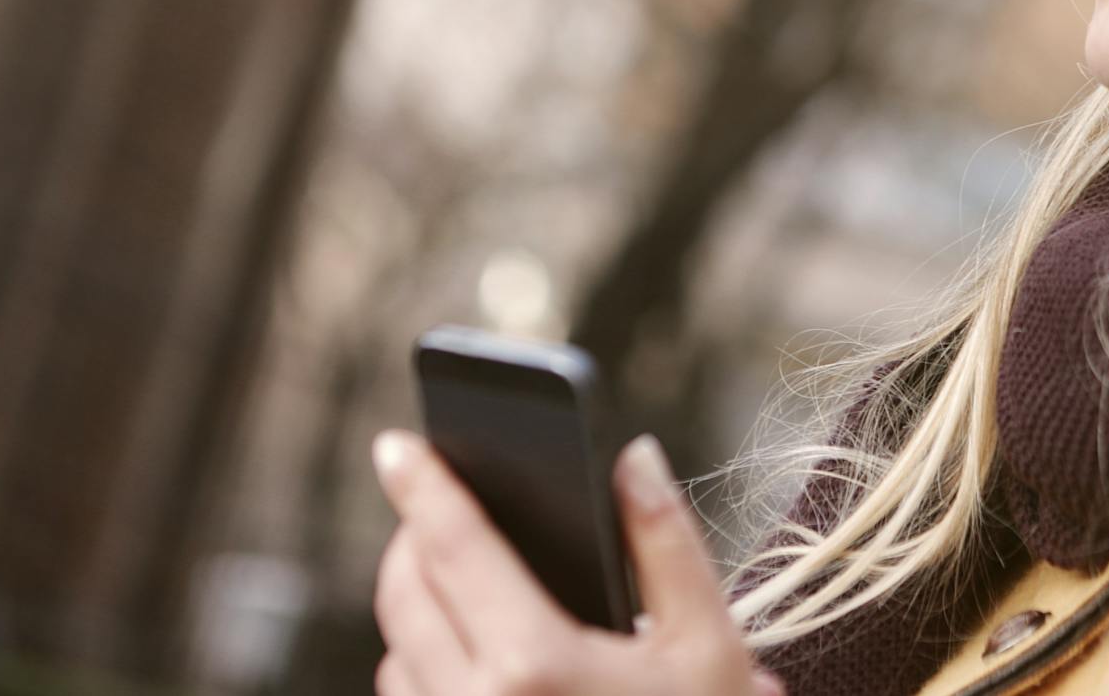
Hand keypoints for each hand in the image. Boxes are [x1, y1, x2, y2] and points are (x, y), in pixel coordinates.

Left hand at [370, 427, 786, 695]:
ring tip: (466, 578)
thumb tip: (632, 457)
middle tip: (438, 501)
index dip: (422, 484)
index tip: (396, 442)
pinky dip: (423, 667)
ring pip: (397, 655)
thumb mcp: (712, 646)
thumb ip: (665, 541)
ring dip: (418, 607)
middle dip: (413, 536)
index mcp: (537, 665)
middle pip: (405, 595)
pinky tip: (476, 656)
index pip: (454, 546)